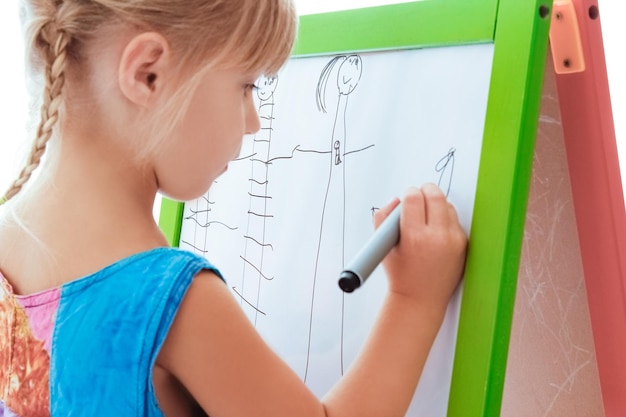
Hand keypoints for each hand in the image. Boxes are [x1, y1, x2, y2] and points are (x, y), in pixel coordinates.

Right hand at [373, 184, 466, 315]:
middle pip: (435, 196)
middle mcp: (437, 237)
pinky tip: (436, 229)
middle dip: (425, 190)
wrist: (420, 299)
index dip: (408, 193)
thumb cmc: (400, 274)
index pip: (413, 198)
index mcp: (414, 237)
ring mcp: (453, 241)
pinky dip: (445, 219)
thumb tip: (396, 200)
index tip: (406, 196)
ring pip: (447, 205)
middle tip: (419, 194)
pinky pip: (455, 220)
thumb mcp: (383, 246)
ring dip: (437, 204)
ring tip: (427, 215)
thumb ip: (383, 218)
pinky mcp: (463, 245)